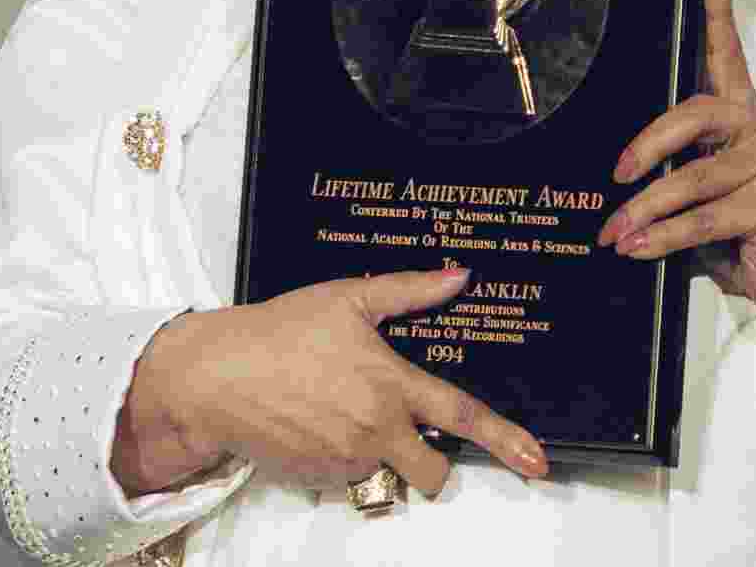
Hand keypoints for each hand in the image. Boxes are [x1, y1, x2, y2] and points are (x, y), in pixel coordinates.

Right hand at [112, 267, 546, 499]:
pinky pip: (350, 478)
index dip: (505, 440)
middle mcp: (377, 429)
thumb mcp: (349, 297)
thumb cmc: (282, 329)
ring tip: (343, 409)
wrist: (219, 375)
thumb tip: (457, 275)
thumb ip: (410, 290)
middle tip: (408, 431)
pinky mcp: (320, 480)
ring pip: (387, 474)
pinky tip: (319, 421)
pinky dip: (344, 457)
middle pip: (432, 471)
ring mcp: (348, 461)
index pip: (462, 416)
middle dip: (432, 462)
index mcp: (391, 384)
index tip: (536, 460)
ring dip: (381, 453)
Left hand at [597, 0, 755, 319]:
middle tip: (617, 173)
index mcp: (743, 115)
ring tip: (614, 232)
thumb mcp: (707, 192)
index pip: (730, 54)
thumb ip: (676, 173)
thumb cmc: (748, 228)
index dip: (720, 11)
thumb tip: (618, 179)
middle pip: (697, 113)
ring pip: (693, 178)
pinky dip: (663, 235)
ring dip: (645, 208)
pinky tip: (640, 245)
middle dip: (648, 144)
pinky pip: (705, 218)